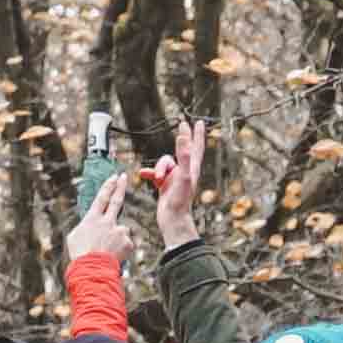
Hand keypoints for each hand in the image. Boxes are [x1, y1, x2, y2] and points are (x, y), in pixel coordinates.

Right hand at [63, 171, 132, 266]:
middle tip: (124, 177)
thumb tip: (90, 226)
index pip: (101, 198)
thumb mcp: (74, 237)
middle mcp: (107, 222)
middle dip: (120, 187)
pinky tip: (113, 257)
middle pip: (116, 201)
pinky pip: (126, 244)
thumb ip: (85, 227)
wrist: (92, 269)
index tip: (114, 177)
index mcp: (92, 219)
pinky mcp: (127, 242)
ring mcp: (119, 231)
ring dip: (116, 239)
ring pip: (120, 231)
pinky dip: (121, 250)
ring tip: (106, 252)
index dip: (108, 186)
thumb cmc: (80, 255)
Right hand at [149, 120, 207, 249]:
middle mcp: (185, 171)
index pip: (196, 146)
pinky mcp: (165, 185)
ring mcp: (175, 178)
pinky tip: (144, 175)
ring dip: (158, 168)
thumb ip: (183, 156)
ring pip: (164, 162)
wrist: (173, 220)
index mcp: (192, 168)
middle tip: (182, 124)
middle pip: (181, 151)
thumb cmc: (180, 200)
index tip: (199, 122)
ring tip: (158, 180)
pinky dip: (150, 173)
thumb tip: (183, 137)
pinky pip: (155, 174)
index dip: (198, 134)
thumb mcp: (183, 175)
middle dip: (181, 140)